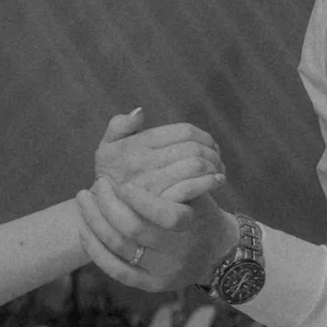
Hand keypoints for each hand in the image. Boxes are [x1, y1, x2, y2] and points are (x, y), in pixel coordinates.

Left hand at [83, 182, 233, 294]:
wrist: (215, 252)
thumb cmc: (199, 211)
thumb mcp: (199, 190)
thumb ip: (179, 175)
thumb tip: (148, 141)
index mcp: (193, 225)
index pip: (166, 215)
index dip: (142, 200)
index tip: (124, 184)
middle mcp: (178, 252)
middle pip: (135, 230)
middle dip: (109, 204)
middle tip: (99, 183)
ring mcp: (163, 271)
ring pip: (120, 248)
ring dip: (95, 221)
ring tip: (84, 199)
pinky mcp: (150, 284)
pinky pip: (116, 270)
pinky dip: (95, 249)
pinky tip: (84, 229)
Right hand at [93, 106, 220, 210]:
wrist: (109, 214)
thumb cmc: (113, 175)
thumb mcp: (107, 147)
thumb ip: (119, 126)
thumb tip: (140, 111)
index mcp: (135, 145)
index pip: (183, 131)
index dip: (204, 135)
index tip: (210, 144)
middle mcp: (141, 163)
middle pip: (193, 147)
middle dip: (212, 151)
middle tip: (217, 158)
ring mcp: (151, 185)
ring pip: (196, 165)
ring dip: (214, 166)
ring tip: (219, 170)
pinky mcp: (161, 205)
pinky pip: (191, 188)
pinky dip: (210, 183)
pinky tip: (217, 182)